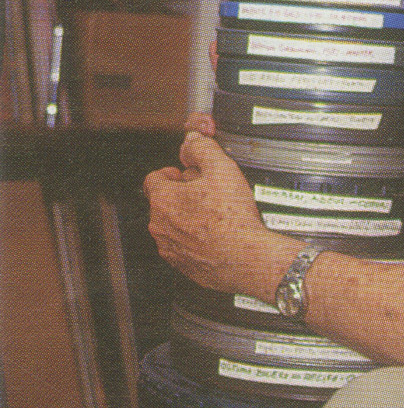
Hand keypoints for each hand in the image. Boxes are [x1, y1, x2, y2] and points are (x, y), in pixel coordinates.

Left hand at [144, 130, 278, 295]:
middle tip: (207, 192)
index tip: (185, 174)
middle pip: (164, 202)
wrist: (246, 259)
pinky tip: (217, 234)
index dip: (170, 173)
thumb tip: (192, 140)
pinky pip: (184, 246)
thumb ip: (202, 148)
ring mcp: (170, 249)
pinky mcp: (183, 266)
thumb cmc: (233, 219)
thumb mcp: (221, 168)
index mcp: (163, 200)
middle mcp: (160, 226)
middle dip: (182, 194)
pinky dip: (196, 239)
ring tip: (215, 214)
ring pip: (173, 225)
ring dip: (188, 217)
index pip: (153, 179)